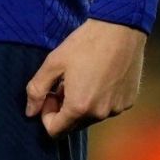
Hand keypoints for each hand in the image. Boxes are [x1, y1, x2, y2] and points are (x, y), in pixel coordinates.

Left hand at [24, 18, 145, 136]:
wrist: (121, 28)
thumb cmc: (85, 43)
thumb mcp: (53, 62)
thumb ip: (37, 90)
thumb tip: (30, 112)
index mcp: (78, 107)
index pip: (55, 131)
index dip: (46, 114)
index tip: (51, 93)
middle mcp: (99, 114)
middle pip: (73, 125)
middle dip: (64, 109)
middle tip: (64, 83)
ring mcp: (116, 109)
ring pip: (91, 117)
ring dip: (82, 104)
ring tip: (83, 77)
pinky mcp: (128, 101)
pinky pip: (108, 108)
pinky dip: (100, 98)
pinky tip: (100, 76)